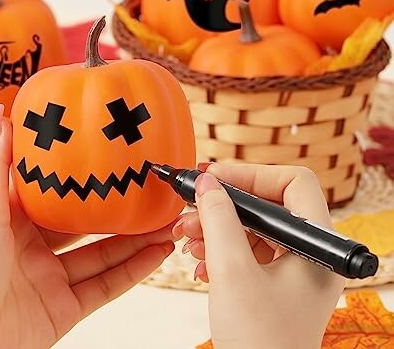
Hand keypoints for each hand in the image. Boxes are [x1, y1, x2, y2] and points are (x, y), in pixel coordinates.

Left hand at [0, 104, 174, 348]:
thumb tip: (0, 112)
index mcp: (15, 220)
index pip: (57, 192)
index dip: (86, 177)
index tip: (113, 159)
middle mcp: (34, 249)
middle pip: (87, 225)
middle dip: (120, 210)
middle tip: (152, 192)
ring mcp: (51, 280)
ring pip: (103, 255)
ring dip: (136, 241)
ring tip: (168, 222)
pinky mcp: (63, 311)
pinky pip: (105, 287)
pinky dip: (134, 272)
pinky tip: (159, 255)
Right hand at [173, 163, 344, 348]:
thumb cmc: (257, 343)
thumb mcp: (232, 270)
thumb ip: (219, 218)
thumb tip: (208, 182)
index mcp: (317, 247)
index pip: (293, 182)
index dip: (253, 174)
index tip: (216, 177)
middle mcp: (311, 253)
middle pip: (269, 204)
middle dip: (225, 204)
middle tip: (193, 206)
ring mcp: (295, 268)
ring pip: (255, 227)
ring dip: (218, 227)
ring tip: (187, 237)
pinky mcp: (278, 282)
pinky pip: (250, 249)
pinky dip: (222, 248)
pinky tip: (200, 260)